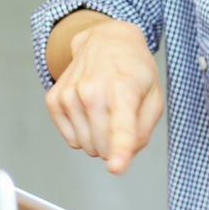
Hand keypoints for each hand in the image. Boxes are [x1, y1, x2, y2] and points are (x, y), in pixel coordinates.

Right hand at [44, 17, 162, 173]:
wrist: (106, 41)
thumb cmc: (134, 70)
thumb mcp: (154, 96)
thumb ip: (143, 130)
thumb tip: (124, 155)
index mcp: (124, 89)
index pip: (121, 126)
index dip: (120, 151)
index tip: (116, 168)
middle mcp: (92, 90)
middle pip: (102, 147)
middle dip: (114, 146)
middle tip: (122, 119)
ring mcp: (69, 95)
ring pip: (86, 146)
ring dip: (98, 138)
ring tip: (106, 110)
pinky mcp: (54, 100)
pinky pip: (71, 139)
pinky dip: (83, 132)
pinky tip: (90, 110)